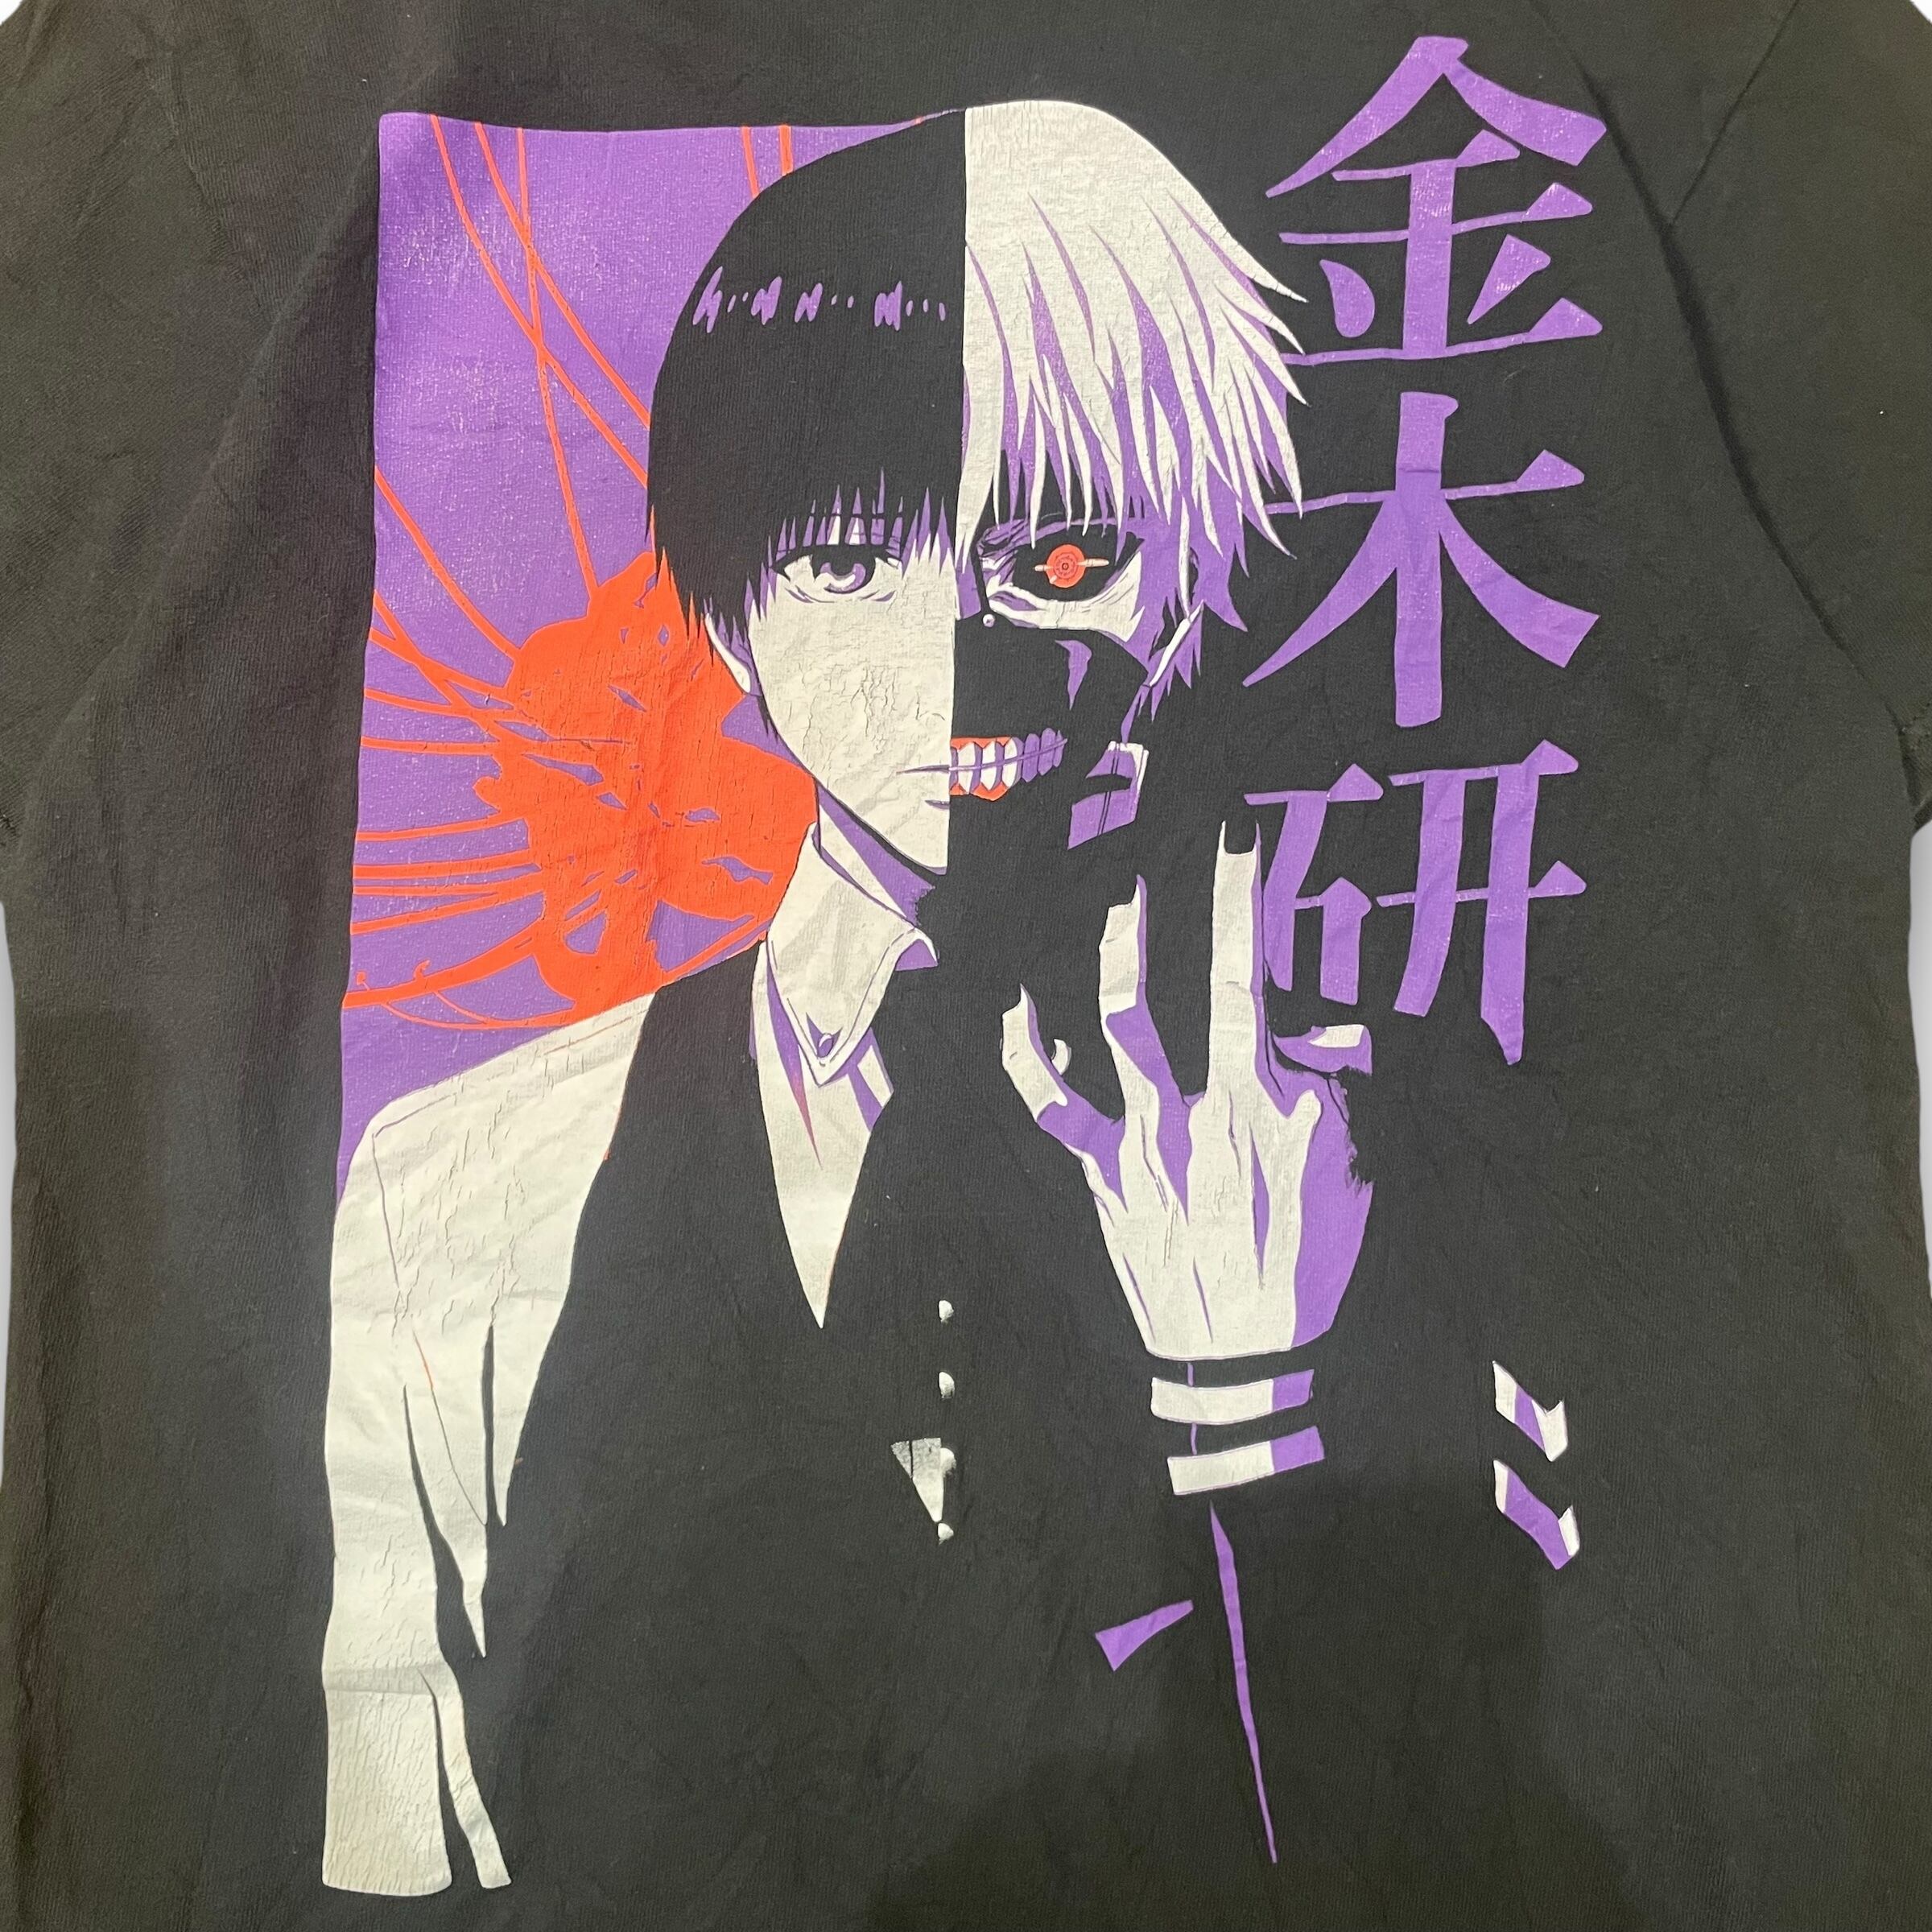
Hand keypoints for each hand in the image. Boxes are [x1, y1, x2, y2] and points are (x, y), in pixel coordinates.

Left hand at [1002, 829, 1371, 1361]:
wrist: (1245, 1358)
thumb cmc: (1307, 1261)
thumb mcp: (1351, 1170)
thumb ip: (1338, 1089)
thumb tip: (1332, 1031)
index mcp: (1256, 1103)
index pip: (1246, 982)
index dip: (1236, 901)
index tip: (1232, 840)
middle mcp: (1188, 1110)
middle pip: (1155, 996)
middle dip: (1149, 918)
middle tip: (1145, 856)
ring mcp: (1137, 1143)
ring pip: (1104, 1035)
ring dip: (1098, 964)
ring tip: (1105, 903)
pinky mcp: (1103, 1175)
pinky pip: (1054, 1106)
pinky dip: (1030, 1055)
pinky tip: (1016, 1008)